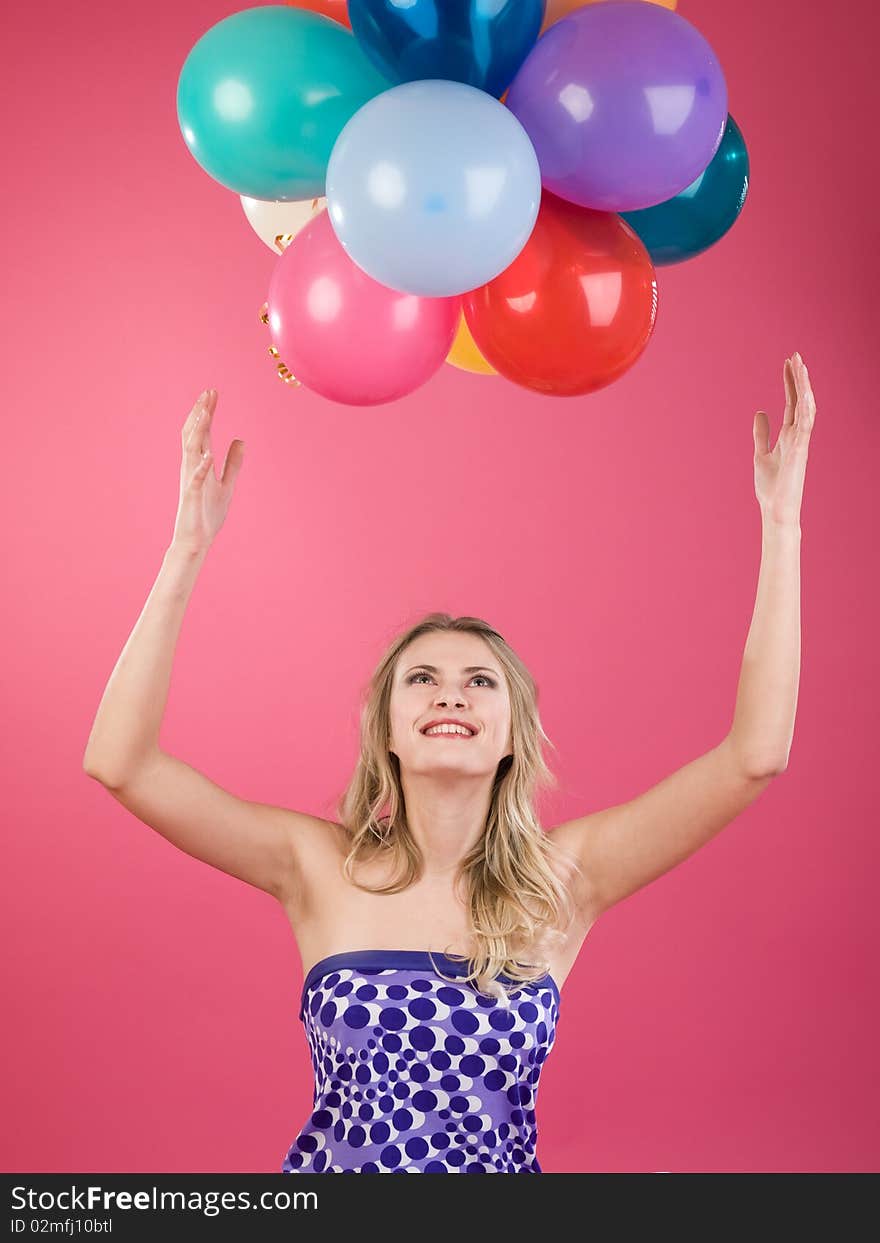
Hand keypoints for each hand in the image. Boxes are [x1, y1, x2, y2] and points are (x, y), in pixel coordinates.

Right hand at [171, 389, 244, 554]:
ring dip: (198, 432)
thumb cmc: (208, 514)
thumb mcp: (227, 484)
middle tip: (208, 392)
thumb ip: (233, 463)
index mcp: (200, 464)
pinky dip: (201, 467)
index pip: (202, 432)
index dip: (206, 412)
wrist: (197, 540)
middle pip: (194, 434)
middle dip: (200, 413)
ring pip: (191, 451)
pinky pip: (195, 479)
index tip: (212, 393)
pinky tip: (208, 456)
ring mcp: (191, 481)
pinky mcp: (192, 497)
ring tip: (206, 413)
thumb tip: (240, 440)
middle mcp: (191, 468)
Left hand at [753, 352, 815, 527]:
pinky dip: (806, 410)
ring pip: (806, 409)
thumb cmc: (771, 487)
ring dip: (804, 388)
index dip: (790, 382)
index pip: (792, 402)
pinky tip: (805, 394)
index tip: (787, 363)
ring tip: (800, 367)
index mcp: (789, 435)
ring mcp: (801, 443)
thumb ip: (761, 434)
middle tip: (795, 356)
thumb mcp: (760, 454)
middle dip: (798, 378)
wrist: (775, 510)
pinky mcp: (800, 453)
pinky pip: (806, 427)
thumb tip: (760, 412)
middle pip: (801, 400)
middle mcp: (798, 436)